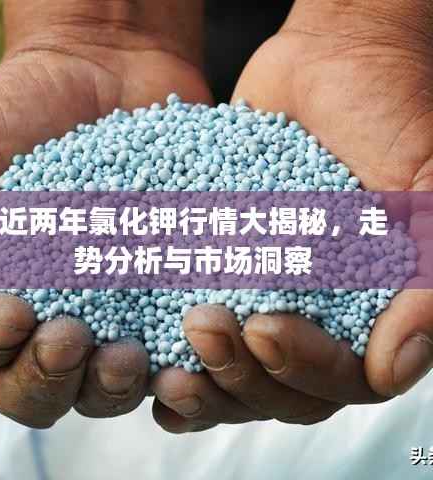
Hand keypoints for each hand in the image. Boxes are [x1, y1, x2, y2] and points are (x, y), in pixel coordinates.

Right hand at [0, 0, 211, 427]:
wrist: (109, 73)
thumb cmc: (24, 108)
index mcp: (0, 293)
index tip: (7, 312)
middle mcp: (59, 315)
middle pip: (44, 386)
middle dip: (47, 376)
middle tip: (66, 339)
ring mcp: (121, 312)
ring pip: (109, 384)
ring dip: (111, 385)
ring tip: (125, 357)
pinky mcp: (172, 295)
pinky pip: (177, 346)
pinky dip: (178, 362)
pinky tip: (182, 353)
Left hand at [152, 0, 432, 432]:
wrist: (332, 62)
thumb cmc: (390, 109)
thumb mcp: (424, 183)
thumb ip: (428, 276)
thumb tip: (396, 367)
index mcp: (373, 309)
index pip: (343, 378)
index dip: (303, 368)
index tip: (264, 326)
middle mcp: (321, 313)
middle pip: (282, 389)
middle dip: (240, 373)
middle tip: (203, 326)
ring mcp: (269, 296)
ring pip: (236, 374)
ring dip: (203, 380)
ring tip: (167, 366)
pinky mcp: (224, 272)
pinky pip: (198, 331)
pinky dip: (172, 360)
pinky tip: (148, 366)